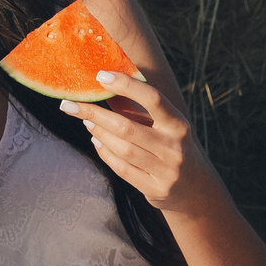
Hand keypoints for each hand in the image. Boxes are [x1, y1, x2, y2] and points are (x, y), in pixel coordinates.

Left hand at [58, 72, 217, 212]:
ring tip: (85, 120)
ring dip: (99, 133)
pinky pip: (122, 169)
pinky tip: (96, 140)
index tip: (100, 75)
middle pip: (127, 127)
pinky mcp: (155, 189)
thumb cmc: (172, 146)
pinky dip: (105, 153)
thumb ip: (137, 108)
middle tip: (70, 104)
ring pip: (122, 149)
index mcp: (179, 124)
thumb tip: (103, 84)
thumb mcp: (164, 125)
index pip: (153, 99)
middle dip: (95, 113)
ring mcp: (166, 170)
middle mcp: (174, 147)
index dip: (126, 85)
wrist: (195, 189)